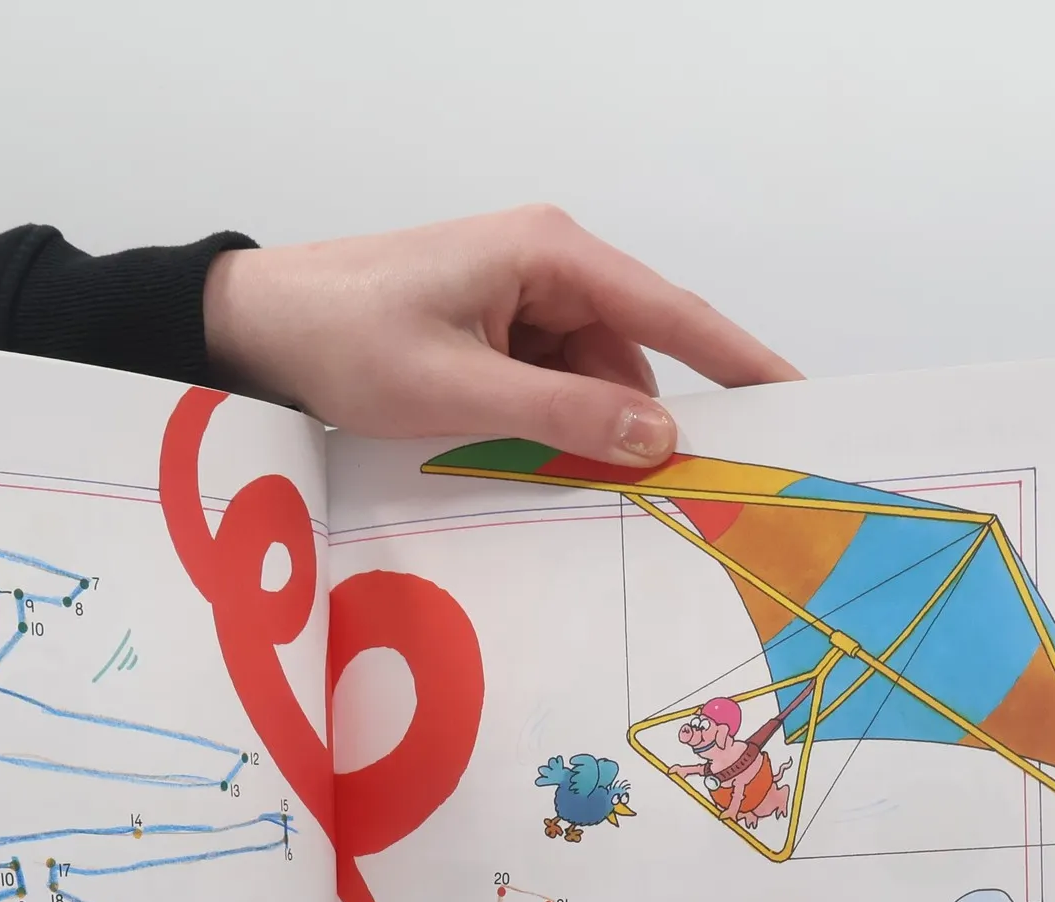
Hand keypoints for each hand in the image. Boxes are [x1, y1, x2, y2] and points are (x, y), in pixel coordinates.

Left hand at [203, 205, 799, 467]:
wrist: (257, 325)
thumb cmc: (344, 339)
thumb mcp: (460, 389)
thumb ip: (565, 413)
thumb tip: (660, 436)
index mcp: (549, 253)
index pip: (672, 311)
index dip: (740, 361)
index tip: (797, 400)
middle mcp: (545, 263)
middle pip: (629, 354)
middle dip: (636, 421)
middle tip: (654, 495)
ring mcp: (518, 296)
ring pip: (587, 377)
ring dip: (580, 430)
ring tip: (538, 473)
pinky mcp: (491, 328)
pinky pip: (547, 382)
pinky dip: (546, 423)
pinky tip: (520, 457)